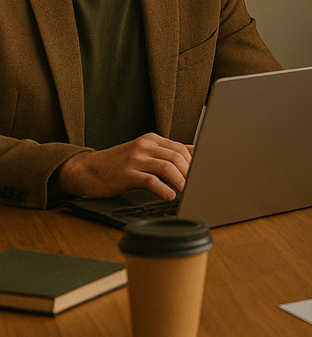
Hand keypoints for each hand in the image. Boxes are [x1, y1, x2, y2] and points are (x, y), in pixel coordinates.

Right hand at [56, 134, 192, 200]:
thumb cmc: (116, 164)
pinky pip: (150, 180)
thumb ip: (164, 154)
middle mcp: (145, 146)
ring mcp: (135, 159)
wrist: (85, 169)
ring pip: (167, 167)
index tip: (202, 173)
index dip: (194, 161)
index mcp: (151, 140)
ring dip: (180, 181)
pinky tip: (169, 196)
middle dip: (190, 172)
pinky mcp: (126, 174)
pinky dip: (163, 189)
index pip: (181, 147)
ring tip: (186, 191)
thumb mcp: (142, 154)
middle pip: (177, 156)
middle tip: (196, 184)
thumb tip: (192, 156)